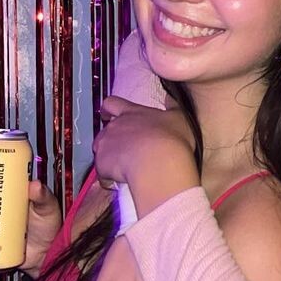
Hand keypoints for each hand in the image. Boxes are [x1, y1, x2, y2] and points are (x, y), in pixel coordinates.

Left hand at [93, 96, 198, 214]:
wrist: (159, 162)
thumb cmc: (172, 139)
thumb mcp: (180, 118)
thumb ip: (173, 106)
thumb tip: (171, 97)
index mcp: (131, 112)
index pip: (112, 103)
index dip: (109, 109)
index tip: (109, 113)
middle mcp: (115, 126)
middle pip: (104, 130)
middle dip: (112, 140)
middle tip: (127, 150)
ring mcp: (105, 145)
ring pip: (100, 151)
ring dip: (109, 158)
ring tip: (126, 169)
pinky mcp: (101, 164)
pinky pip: (102, 173)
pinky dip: (109, 178)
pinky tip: (123, 183)